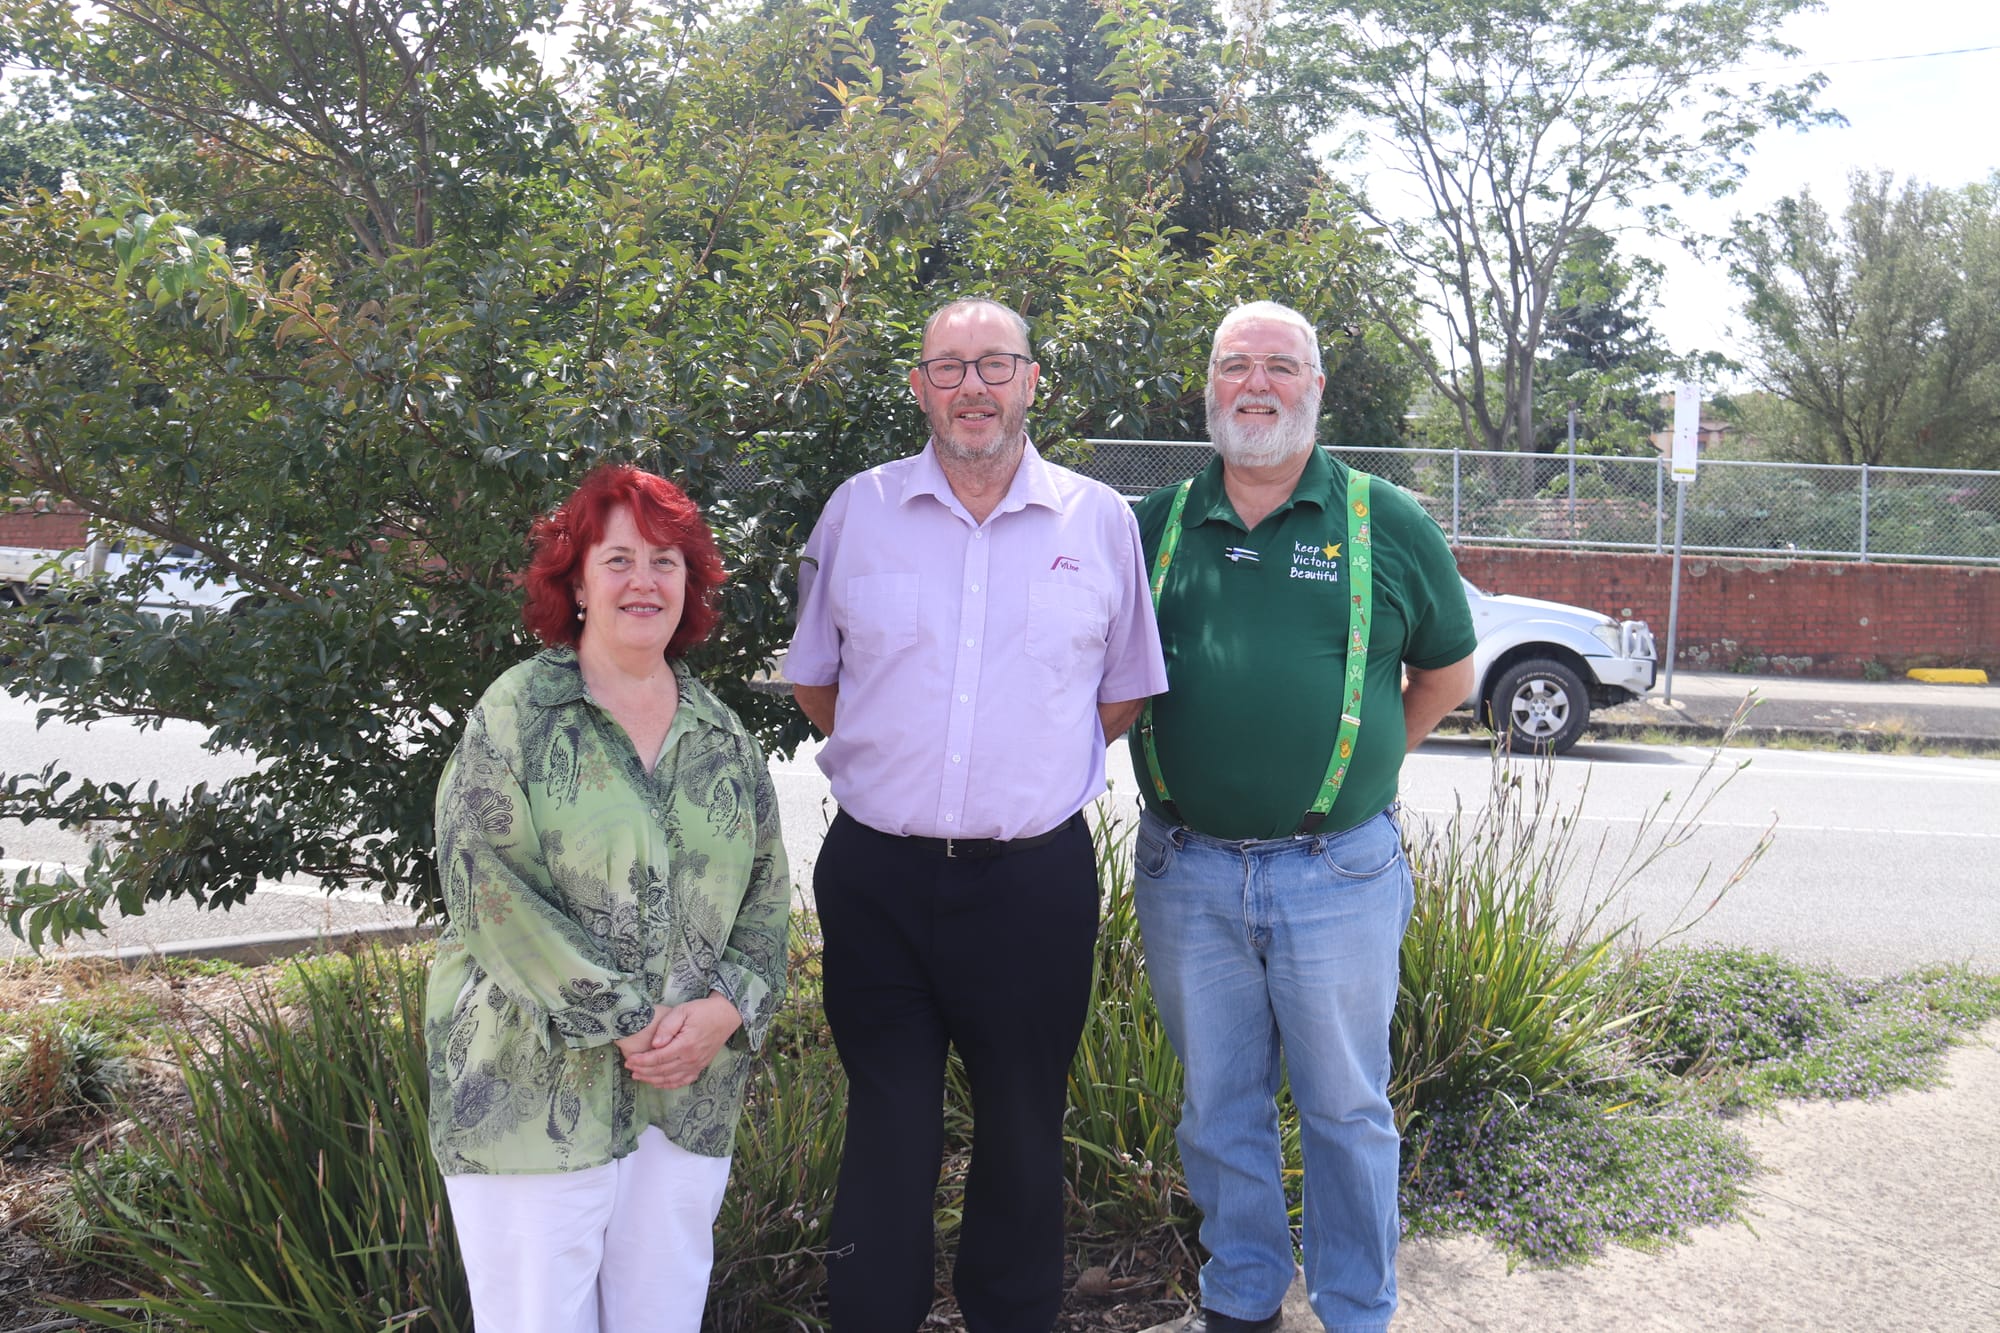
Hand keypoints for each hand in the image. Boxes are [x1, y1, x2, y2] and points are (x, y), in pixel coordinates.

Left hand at [621, 994, 742, 1089]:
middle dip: (643, 1071)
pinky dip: (669, 1084)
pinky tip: (658, 1083)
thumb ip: (667, 1026)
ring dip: (652, 1079)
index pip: (658, 1058)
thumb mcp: (682, 1011)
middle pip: (662, 1071)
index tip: (629, 1060)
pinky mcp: (700, 1067)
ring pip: (670, 1079)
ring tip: (638, 1076)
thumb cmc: (702, 1011)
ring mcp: (697, 1065)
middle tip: (629, 1068)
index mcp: (685, 1045)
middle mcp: (691, 1059)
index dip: (642, 1061)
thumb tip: (655, 1044)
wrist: (725, 1016)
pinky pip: (683, 1081)